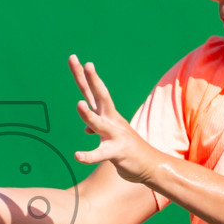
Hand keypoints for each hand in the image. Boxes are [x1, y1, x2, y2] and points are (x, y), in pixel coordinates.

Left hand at [69, 55, 163, 184]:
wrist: (150, 165)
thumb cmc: (126, 148)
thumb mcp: (109, 136)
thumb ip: (96, 127)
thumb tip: (85, 128)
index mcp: (107, 113)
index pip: (91, 91)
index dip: (82, 75)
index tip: (73, 58)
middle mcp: (111, 120)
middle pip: (100, 97)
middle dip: (92, 80)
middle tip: (86, 64)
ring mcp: (115, 135)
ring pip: (100, 124)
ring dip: (89, 115)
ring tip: (79, 104)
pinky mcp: (117, 152)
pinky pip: (101, 154)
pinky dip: (89, 156)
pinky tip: (77, 156)